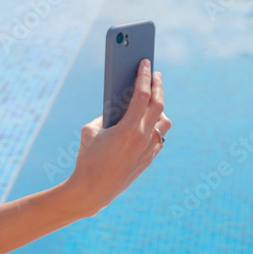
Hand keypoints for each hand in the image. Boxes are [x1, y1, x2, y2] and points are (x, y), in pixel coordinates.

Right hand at [68, 58, 169, 215]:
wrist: (92, 191)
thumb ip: (105, 116)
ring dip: (160, 108)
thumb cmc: (87, 159)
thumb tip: (118, 108)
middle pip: (159, 104)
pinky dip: (155, 126)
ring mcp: (148, 150)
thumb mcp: (89, 131)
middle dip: (158, 86)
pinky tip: (148, 121)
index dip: (144, 76)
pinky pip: (159, 137)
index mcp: (128, 128)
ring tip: (153, 100)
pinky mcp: (148, 159)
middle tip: (155, 74)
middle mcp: (142, 138)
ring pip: (164, 121)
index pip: (142, 95)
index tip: (145, 62)